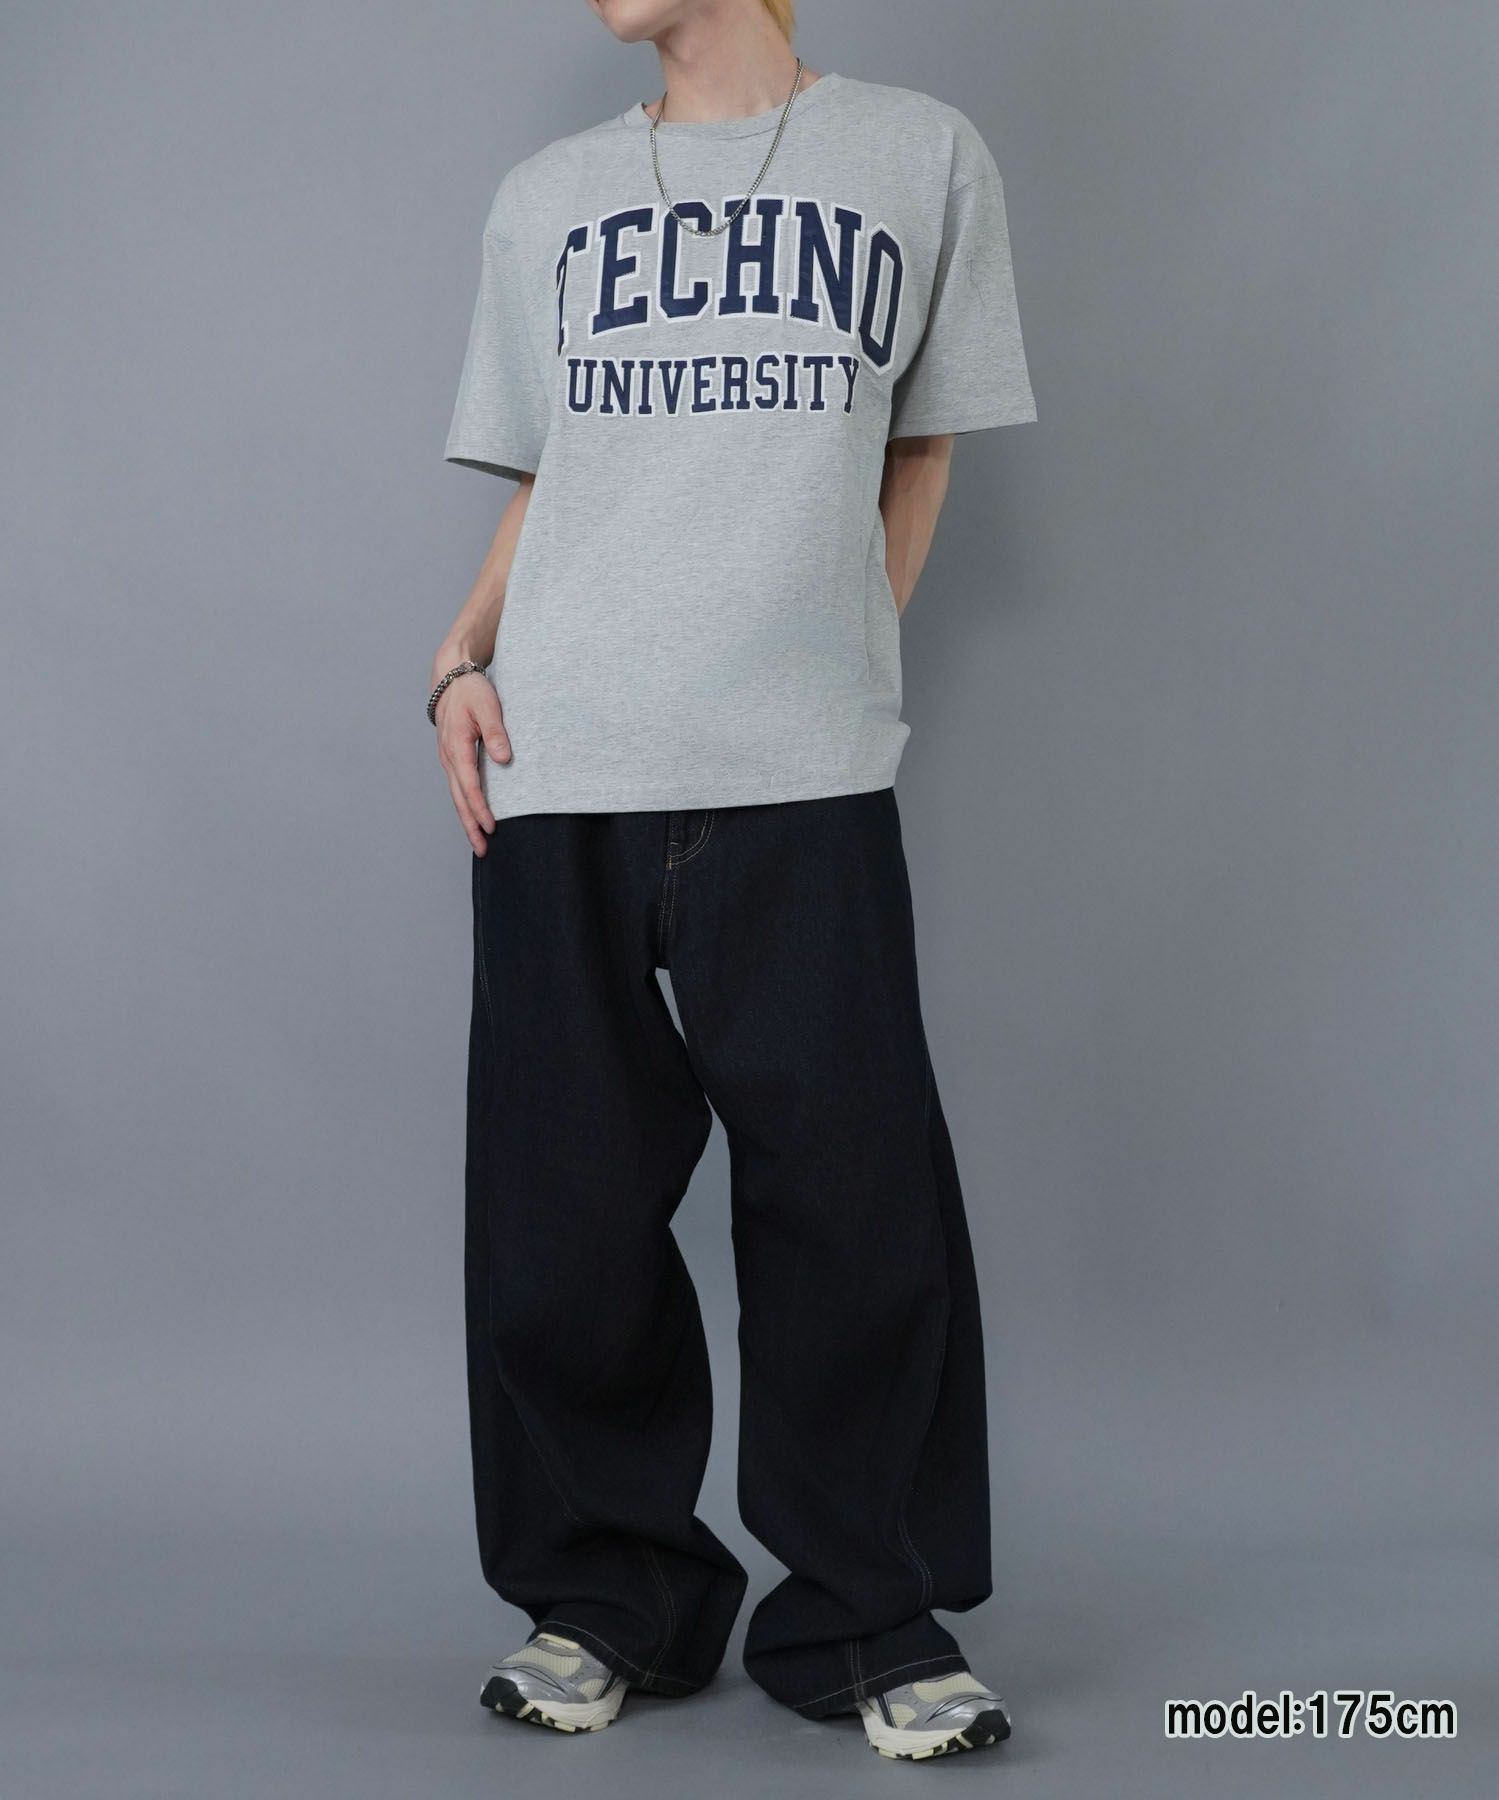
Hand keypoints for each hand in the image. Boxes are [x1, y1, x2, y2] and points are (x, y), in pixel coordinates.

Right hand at [433, 669, 510, 853]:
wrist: (451, 678)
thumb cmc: (471, 691)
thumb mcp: (487, 706)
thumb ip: (497, 733)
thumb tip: (504, 759)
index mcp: (456, 747)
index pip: (469, 785)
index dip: (480, 809)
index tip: (493, 827)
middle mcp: (449, 757)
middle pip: (459, 799)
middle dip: (470, 826)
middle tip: (483, 850)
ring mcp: (448, 759)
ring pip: (456, 797)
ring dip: (467, 820)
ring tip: (478, 843)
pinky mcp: (452, 759)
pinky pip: (458, 788)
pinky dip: (465, 806)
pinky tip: (473, 817)